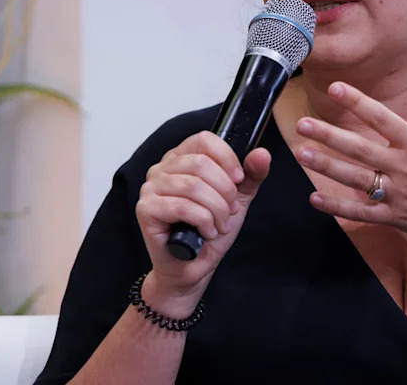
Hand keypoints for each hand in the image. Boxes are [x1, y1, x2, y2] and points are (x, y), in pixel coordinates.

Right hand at [135, 131, 269, 306]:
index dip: (227, 159)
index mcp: (182, 158)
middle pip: (201, 164)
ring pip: (193, 186)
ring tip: (220, 224)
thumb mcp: (237, 198)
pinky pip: (182, 207)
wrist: (192, 267)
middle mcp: (162, 168)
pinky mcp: (145, 209)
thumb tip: (261, 154)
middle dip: (225, 192)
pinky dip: (203, 222)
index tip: (238, 180)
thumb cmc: (209, 230)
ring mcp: (150, 188)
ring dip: (216, 210)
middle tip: (229, 211)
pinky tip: (206, 232)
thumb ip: (251, 175)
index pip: (204, 140)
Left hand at [294, 72, 406, 247]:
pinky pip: (362, 211)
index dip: (356, 102)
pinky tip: (315, 198)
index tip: (335, 88)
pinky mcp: (399, 217)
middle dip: (328, 135)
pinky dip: (338, 206)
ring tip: (302, 153)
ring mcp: (399, 194)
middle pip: (358, 147)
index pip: (381, 117)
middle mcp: (404, 167)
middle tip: (302, 124)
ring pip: (354, 178)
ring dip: (326, 165)